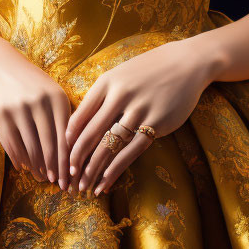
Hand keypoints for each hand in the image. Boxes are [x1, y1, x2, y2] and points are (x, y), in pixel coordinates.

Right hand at [0, 34, 72, 189]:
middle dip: (56, 169)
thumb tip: (67, 148)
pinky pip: (13, 145)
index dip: (69, 160)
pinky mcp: (1, 115)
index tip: (72, 177)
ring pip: (32, 148)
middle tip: (58, 184)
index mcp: (57, 97)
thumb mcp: (45, 88)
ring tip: (41, 178)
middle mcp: (41, 103)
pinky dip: (20, 159)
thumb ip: (57, 113)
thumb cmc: (21, 76)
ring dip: (38, 167)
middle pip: (52, 146)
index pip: (67, 136)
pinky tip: (23, 167)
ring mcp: (20, 109)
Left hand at [65, 39, 212, 196]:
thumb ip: (104, 94)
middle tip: (66, 175)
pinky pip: (131, 151)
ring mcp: (139, 109)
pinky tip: (106, 182)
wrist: (187, 63)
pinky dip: (115, 169)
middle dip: (76, 158)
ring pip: (109, 146)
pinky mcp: (156, 123)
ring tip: (83, 186)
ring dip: (93, 169)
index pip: (81, 114)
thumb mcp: (122, 73)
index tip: (61, 153)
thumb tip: (81, 122)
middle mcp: (120, 95)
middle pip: (91, 133)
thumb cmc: (150, 69)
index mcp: (108, 81)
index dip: (69, 138)